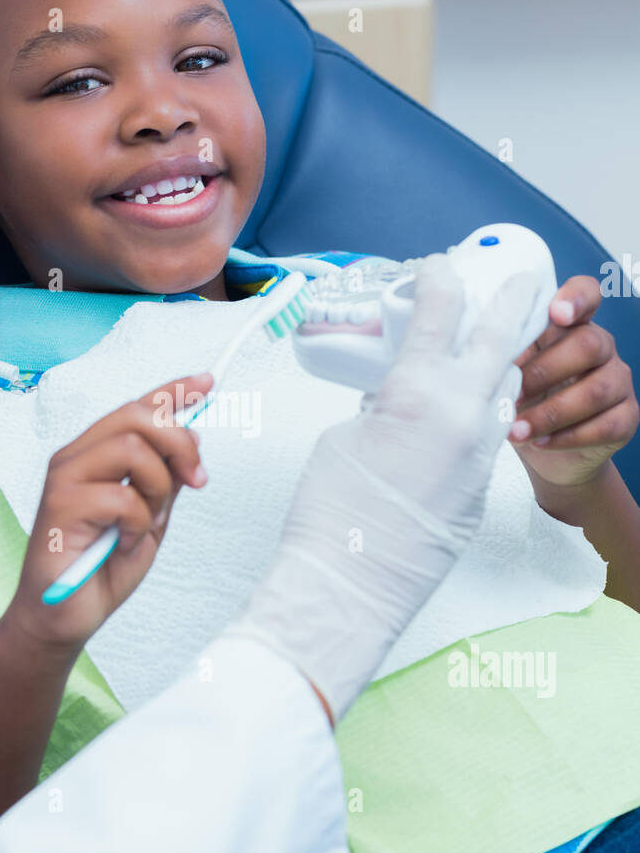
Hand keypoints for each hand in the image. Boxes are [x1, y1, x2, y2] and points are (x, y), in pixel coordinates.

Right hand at [1, 374, 208, 658]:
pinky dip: (137, 523)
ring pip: (131, 448)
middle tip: (198, 479)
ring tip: (148, 522)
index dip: (174, 391)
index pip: (136, 407)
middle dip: (179, 443)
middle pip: (136, 416)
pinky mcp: (60, 507)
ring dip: (158, 488)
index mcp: (95, 454)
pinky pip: (121, 496)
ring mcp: (64, 479)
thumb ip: (166, 480)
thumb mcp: (150, 517)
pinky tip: (124, 543)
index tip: (208, 382)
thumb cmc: (101, 567)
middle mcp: (76, 457)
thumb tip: (192, 440)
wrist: (64, 617)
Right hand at [228, 254, 539, 723]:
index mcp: (420, 390)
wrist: (348, 583)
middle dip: (511, 303)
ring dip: (491, 374)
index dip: (440, 279)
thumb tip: (397, 400)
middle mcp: (464, 415)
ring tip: (477, 362)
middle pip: (500, 339)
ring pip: (499, 396)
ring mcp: (481, 456)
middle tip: (522, 280)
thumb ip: (380, 403)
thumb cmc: (331, 510)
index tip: (437, 269)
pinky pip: (484, 443)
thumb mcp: (346, 433)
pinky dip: (472, 426)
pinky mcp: (481, 491)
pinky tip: (447, 431)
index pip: (442, 311)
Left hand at [508, 275, 638, 488]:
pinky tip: (540, 442)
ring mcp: (617, 381)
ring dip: (550, 413)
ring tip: (515, 430)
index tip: (556, 313)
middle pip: (588, 344)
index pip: (586, 294)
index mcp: (569, 326)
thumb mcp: (507, 372)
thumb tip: (477, 350)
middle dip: (543, 372)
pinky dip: (567, 437)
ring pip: (596, 390)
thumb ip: (504, 353)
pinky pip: (605, 425)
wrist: (545, 453)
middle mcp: (600, 347)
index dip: (576, 297)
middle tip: (511, 396)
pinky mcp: (626, 418)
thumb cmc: (521, 402)